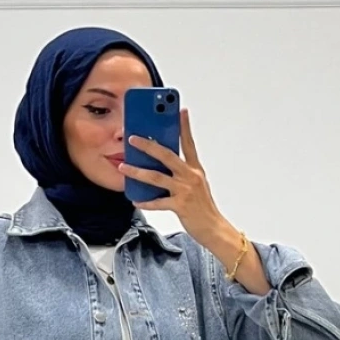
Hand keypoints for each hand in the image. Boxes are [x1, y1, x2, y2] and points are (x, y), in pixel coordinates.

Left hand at [123, 108, 225, 250]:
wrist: (215, 229)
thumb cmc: (203, 208)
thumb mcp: (196, 185)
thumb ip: (182, 173)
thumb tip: (160, 166)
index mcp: (195, 170)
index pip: (189, 143)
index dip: (185, 127)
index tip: (180, 111)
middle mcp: (190, 177)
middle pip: (166, 156)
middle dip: (148, 146)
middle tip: (133, 138)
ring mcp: (185, 191)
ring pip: (157, 178)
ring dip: (138, 172)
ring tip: (124, 167)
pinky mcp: (181, 206)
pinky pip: (158, 202)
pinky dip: (146, 202)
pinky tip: (135, 199)